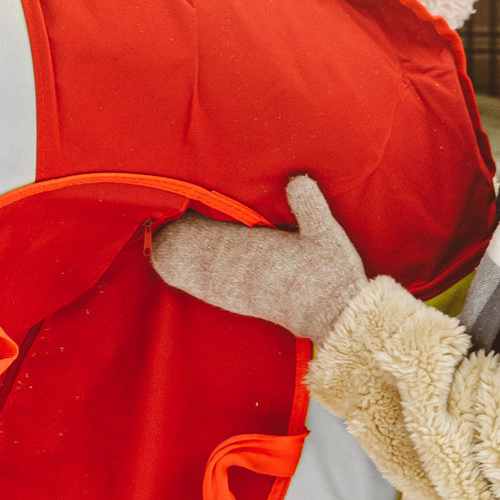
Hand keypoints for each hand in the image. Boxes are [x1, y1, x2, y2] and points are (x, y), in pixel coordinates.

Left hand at [149, 173, 368, 342]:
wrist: (334, 320)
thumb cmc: (329, 277)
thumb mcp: (325, 234)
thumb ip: (309, 204)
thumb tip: (296, 179)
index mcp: (245, 250)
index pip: (196, 228)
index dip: (180, 211)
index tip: (177, 193)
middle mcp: (230, 272)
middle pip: (179, 251)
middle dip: (170, 229)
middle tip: (164, 207)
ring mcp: (229, 290)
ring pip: (183, 271)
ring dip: (175, 249)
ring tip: (167, 227)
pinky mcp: (235, 302)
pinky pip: (196, 285)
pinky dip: (184, 269)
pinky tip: (183, 259)